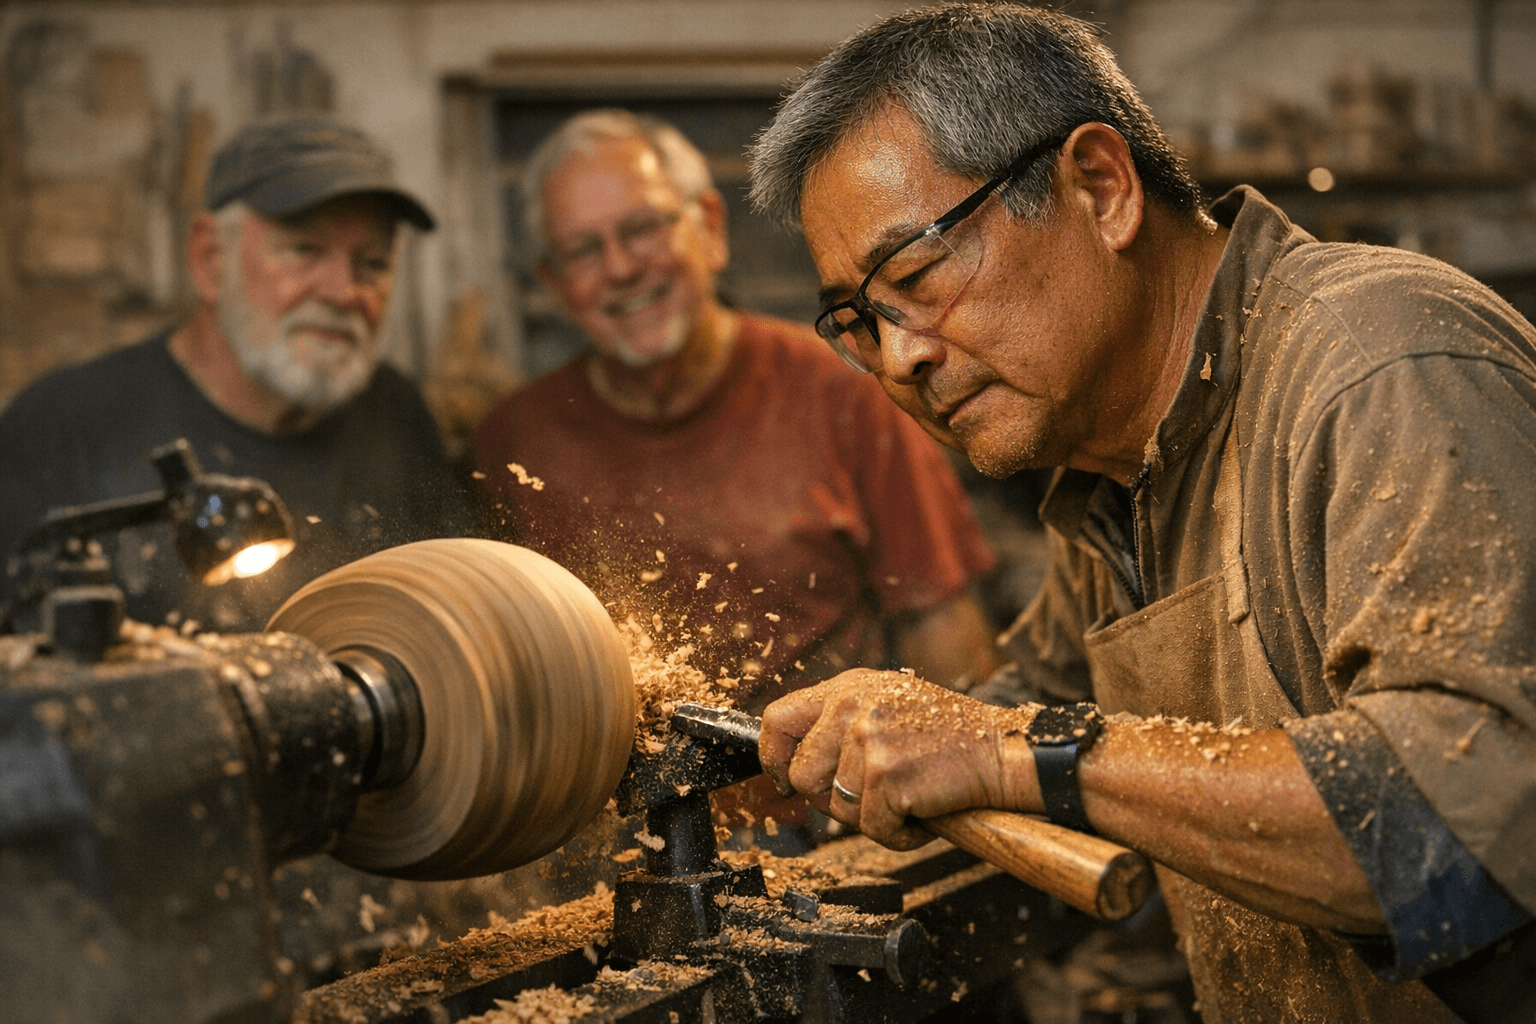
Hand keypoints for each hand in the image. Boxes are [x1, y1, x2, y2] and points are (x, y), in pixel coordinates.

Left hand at [759, 668, 1038, 848]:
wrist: (1004, 750)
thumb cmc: (950, 737)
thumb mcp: (889, 705)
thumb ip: (842, 723)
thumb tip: (793, 767)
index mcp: (849, 687)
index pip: (778, 719)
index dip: (774, 757)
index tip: (785, 780)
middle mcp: (853, 706)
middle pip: (802, 775)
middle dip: (831, 800)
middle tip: (873, 797)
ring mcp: (869, 739)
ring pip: (837, 808)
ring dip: (872, 818)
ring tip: (907, 797)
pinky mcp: (888, 775)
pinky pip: (873, 829)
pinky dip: (899, 835)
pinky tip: (923, 812)